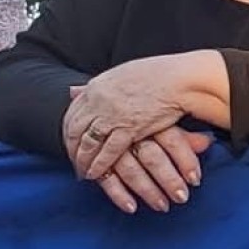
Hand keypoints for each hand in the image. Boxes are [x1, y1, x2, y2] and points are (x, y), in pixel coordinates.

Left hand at [61, 56, 191, 178]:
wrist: (179, 79)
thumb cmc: (156, 74)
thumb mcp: (119, 74)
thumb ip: (97, 86)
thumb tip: (72, 91)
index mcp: (96, 86)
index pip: (72, 113)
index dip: (69, 132)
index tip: (70, 143)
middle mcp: (99, 101)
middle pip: (75, 130)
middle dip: (72, 149)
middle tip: (74, 162)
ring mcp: (112, 115)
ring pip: (88, 143)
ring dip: (83, 161)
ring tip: (84, 172)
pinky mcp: (128, 128)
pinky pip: (108, 151)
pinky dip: (100, 165)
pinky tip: (97, 174)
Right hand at [92, 126, 211, 214]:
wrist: (97, 110)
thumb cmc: (137, 117)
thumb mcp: (162, 120)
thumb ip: (184, 134)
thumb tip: (209, 142)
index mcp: (149, 119)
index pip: (172, 139)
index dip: (185, 159)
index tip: (195, 179)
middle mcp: (130, 132)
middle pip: (152, 157)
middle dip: (168, 179)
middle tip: (182, 197)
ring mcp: (110, 147)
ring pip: (130, 170)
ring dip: (147, 190)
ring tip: (162, 206)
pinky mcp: (95, 160)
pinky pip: (106, 179)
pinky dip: (118, 194)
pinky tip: (132, 207)